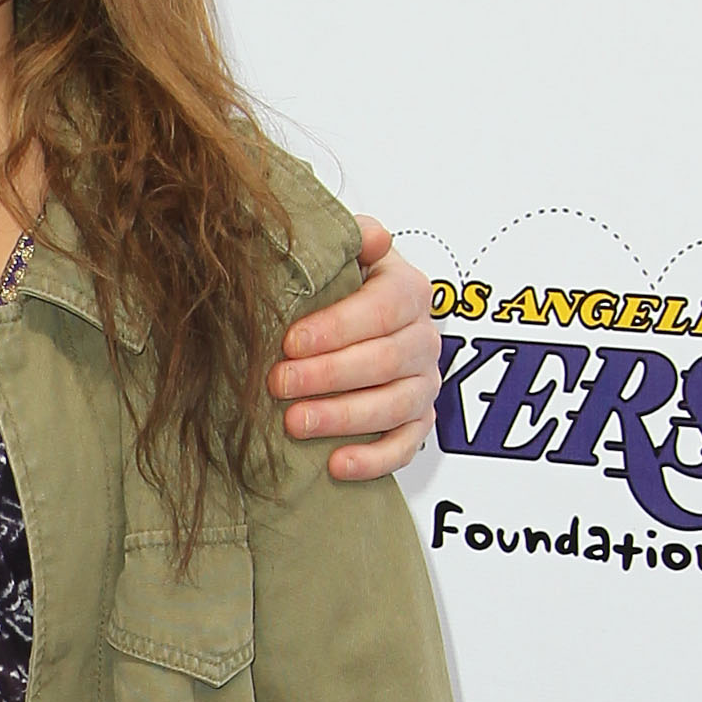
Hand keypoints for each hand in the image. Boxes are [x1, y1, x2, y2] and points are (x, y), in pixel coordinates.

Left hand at [270, 218, 440, 479]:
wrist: (352, 321)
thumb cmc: (339, 286)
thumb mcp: (341, 254)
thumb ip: (351, 239)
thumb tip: (371, 235)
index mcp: (409, 291)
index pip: (384, 308)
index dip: (337, 327)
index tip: (290, 342)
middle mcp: (423, 338)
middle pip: (386, 359)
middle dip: (328, 374)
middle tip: (277, 383)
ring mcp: (424, 383)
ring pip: (396, 404)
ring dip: (343, 417)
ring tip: (294, 423)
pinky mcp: (418, 422)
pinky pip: (407, 446)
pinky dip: (374, 460)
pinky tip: (337, 465)